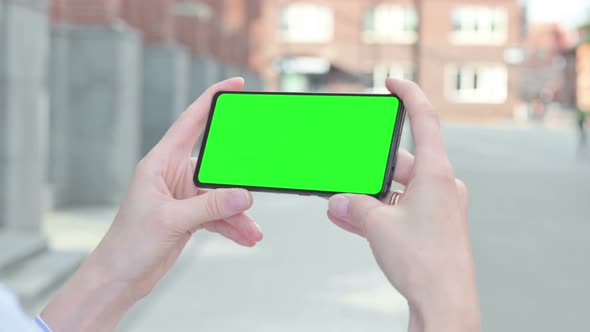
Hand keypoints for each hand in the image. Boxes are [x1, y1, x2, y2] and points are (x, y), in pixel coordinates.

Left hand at [42, 78, 262, 331]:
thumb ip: (211, 206)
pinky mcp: (188, 216)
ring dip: (237, 213)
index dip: (212, 99)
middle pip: (216, 164)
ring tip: (254, 231)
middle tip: (260, 179)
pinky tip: (246, 237)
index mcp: (160, 163)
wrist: (120, 278)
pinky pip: (218, 214)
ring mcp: (182, 196)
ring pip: (220, 195)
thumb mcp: (172, 221)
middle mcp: (173, 175)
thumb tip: (245, 195)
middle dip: (238, 177)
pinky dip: (232, 226)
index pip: (190, 122)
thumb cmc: (130, 244)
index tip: (235, 84)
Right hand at [327, 78, 479, 331]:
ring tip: (339, 201)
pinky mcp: (432, 227)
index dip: (408, 95)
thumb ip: (355, 206)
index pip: (425, 121)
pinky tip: (349, 218)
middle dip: (368, 167)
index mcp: (436, 174)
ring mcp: (438, 208)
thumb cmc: (424, 261)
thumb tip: (339, 201)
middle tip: (344, 166)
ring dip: (369, 195)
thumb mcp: (378, 226)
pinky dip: (378, 211)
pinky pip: (399, 210)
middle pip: (400, 162)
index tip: (392, 82)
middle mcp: (441, 186)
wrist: (445, 302)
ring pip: (396, 190)